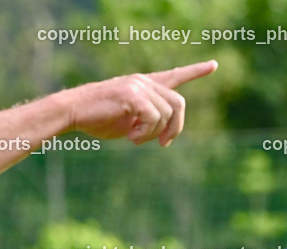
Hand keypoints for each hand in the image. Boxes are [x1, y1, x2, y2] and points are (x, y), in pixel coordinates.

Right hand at [62, 60, 217, 146]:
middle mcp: (143, 81)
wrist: (72, 112)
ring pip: (166, 114)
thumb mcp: (129, 122)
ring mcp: (138, 86)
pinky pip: (153, 118)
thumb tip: (167, 133)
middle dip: (176, 128)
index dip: (195, 71)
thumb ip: (149, 120)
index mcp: (144, 85)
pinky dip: (145, 133)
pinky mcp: (132, 95)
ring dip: (153, 134)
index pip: (175, 75)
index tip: (213, 65)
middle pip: (179, 103)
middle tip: (164, 144)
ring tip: (135, 139)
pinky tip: (131, 137)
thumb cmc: (98, 119)